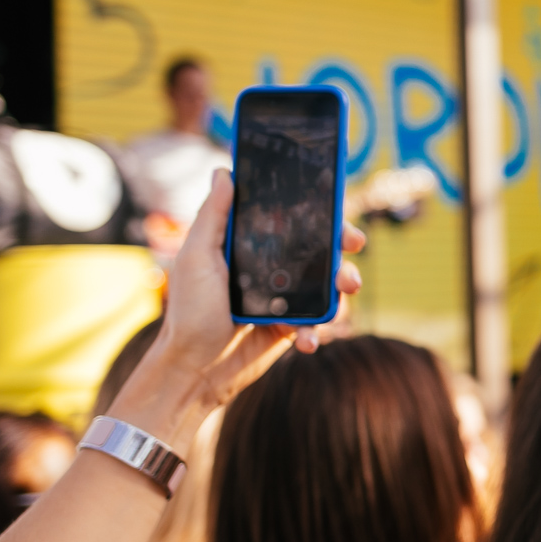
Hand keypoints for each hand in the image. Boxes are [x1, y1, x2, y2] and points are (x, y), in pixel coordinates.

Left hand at [107, 171, 365, 448]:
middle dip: (342, 249)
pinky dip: (318, 331)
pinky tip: (306, 340)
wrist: (193, 370)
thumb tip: (223, 171)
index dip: (318, 215)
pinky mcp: (291, 327)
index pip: (291, 222)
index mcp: (251, 247)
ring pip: (328, 286)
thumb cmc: (187, 311)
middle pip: (319, 250)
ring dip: (342, 288)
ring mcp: (285, 299)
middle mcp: (271, 269)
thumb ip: (213, 216)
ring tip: (343, 295)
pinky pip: (318, 323)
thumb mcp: (196, 257)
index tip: (337, 213)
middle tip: (353, 250)